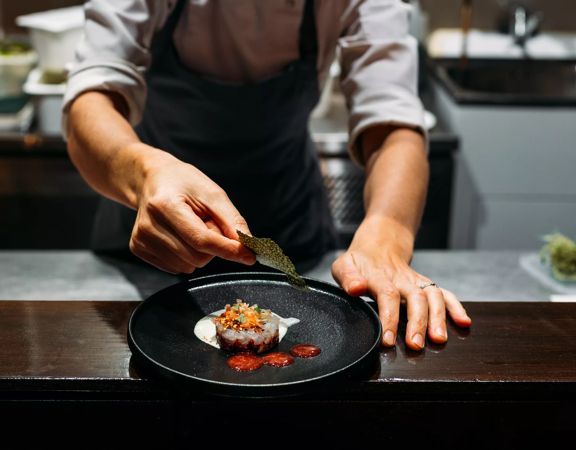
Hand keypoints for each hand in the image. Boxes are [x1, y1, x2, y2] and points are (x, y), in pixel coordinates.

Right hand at [129, 151, 255, 272]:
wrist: (151, 180)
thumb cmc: (184, 184)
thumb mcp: (212, 194)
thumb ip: (231, 221)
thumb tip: (247, 247)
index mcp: (165, 205)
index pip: (201, 239)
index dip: (227, 249)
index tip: (249, 256)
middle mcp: (148, 225)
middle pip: (197, 257)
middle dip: (212, 246)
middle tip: (206, 223)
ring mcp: (141, 239)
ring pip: (188, 266)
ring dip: (199, 251)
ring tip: (191, 227)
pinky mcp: (138, 249)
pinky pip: (176, 268)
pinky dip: (186, 256)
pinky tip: (179, 235)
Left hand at [331, 217, 470, 350]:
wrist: (379, 243)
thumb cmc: (358, 262)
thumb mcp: (344, 264)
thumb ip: (347, 277)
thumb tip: (355, 288)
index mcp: (379, 276)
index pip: (387, 295)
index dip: (389, 318)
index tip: (387, 340)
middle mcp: (402, 279)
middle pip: (415, 298)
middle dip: (418, 322)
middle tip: (416, 345)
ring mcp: (416, 282)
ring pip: (433, 296)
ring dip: (439, 317)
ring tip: (439, 339)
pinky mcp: (425, 285)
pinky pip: (444, 294)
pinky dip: (456, 307)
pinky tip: (463, 322)